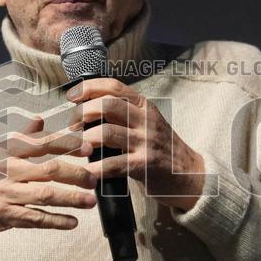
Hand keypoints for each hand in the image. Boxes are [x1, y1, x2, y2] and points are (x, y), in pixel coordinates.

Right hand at [0, 116, 97, 239]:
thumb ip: (21, 137)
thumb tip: (40, 119)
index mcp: (8, 152)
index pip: (42, 143)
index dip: (67, 144)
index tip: (87, 147)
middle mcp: (8, 171)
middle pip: (49, 170)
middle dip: (76, 174)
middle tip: (94, 178)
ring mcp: (7, 194)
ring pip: (46, 195)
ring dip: (71, 198)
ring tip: (90, 201)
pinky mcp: (6, 217)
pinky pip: (36, 219)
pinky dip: (56, 221)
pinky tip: (72, 222)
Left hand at [66, 78, 204, 211]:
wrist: (189, 174)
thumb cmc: (162, 149)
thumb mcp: (147, 123)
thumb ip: (124, 114)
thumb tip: (87, 110)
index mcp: (144, 106)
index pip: (113, 87)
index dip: (88, 87)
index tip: (71, 96)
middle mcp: (146, 120)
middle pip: (108, 105)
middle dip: (83, 113)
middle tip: (72, 126)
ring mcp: (146, 142)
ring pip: (107, 132)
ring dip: (85, 140)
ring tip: (77, 148)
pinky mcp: (145, 165)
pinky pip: (114, 163)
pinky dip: (95, 168)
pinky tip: (87, 172)